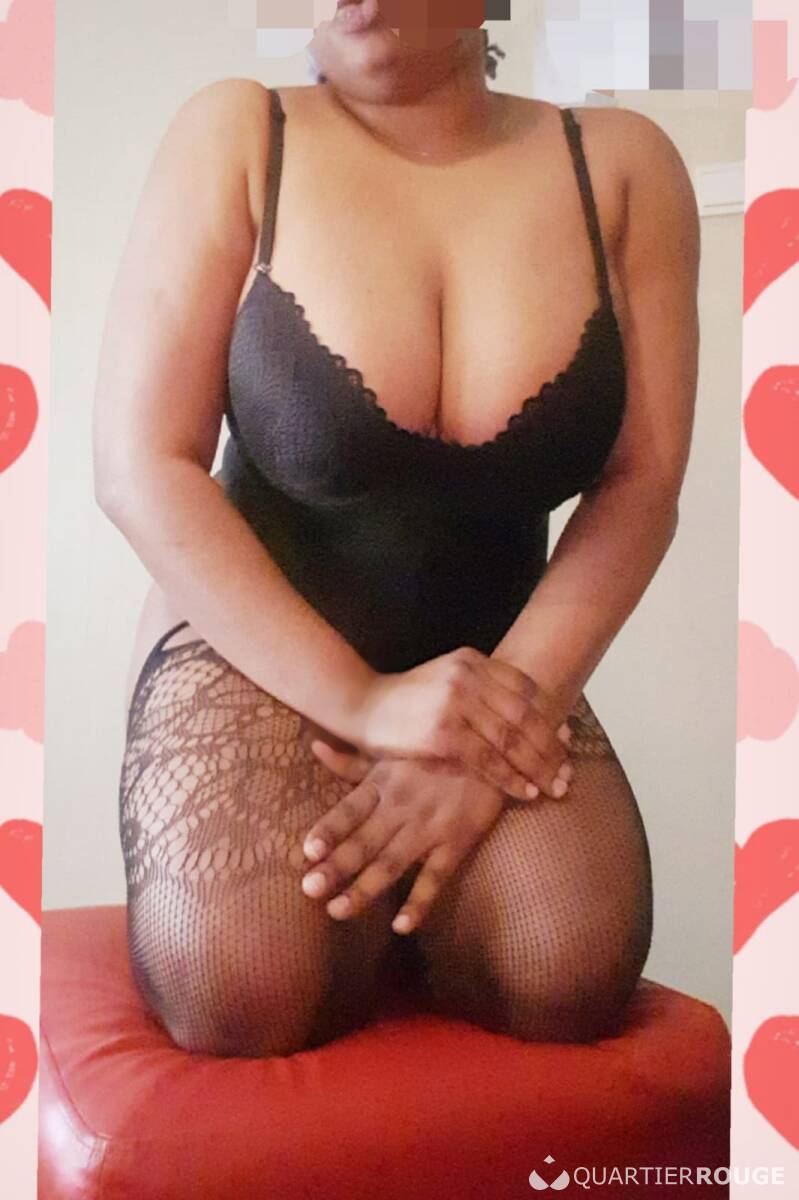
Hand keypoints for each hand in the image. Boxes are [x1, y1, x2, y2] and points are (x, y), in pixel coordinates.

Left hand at [299, 758, 506, 934]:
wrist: (493, 753)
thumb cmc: (434, 753)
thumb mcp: (392, 753)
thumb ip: (351, 762)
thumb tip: (314, 748)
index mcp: (382, 783)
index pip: (349, 810)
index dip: (328, 829)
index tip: (306, 851)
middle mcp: (401, 807)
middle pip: (364, 841)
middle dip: (336, 866)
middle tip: (309, 890)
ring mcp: (429, 828)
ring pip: (392, 863)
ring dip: (364, 889)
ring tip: (337, 911)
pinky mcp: (456, 843)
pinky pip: (436, 878)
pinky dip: (420, 903)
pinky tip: (401, 926)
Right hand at [349, 647, 572, 801]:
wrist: (360, 706)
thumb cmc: (405, 700)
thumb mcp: (445, 679)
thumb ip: (481, 689)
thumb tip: (525, 713)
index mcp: (471, 660)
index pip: (526, 688)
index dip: (550, 716)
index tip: (567, 739)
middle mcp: (467, 677)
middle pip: (525, 715)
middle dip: (551, 747)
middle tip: (568, 772)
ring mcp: (455, 704)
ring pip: (511, 740)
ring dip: (538, 767)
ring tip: (554, 787)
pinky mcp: (442, 733)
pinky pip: (488, 760)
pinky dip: (510, 778)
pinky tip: (525, 792)